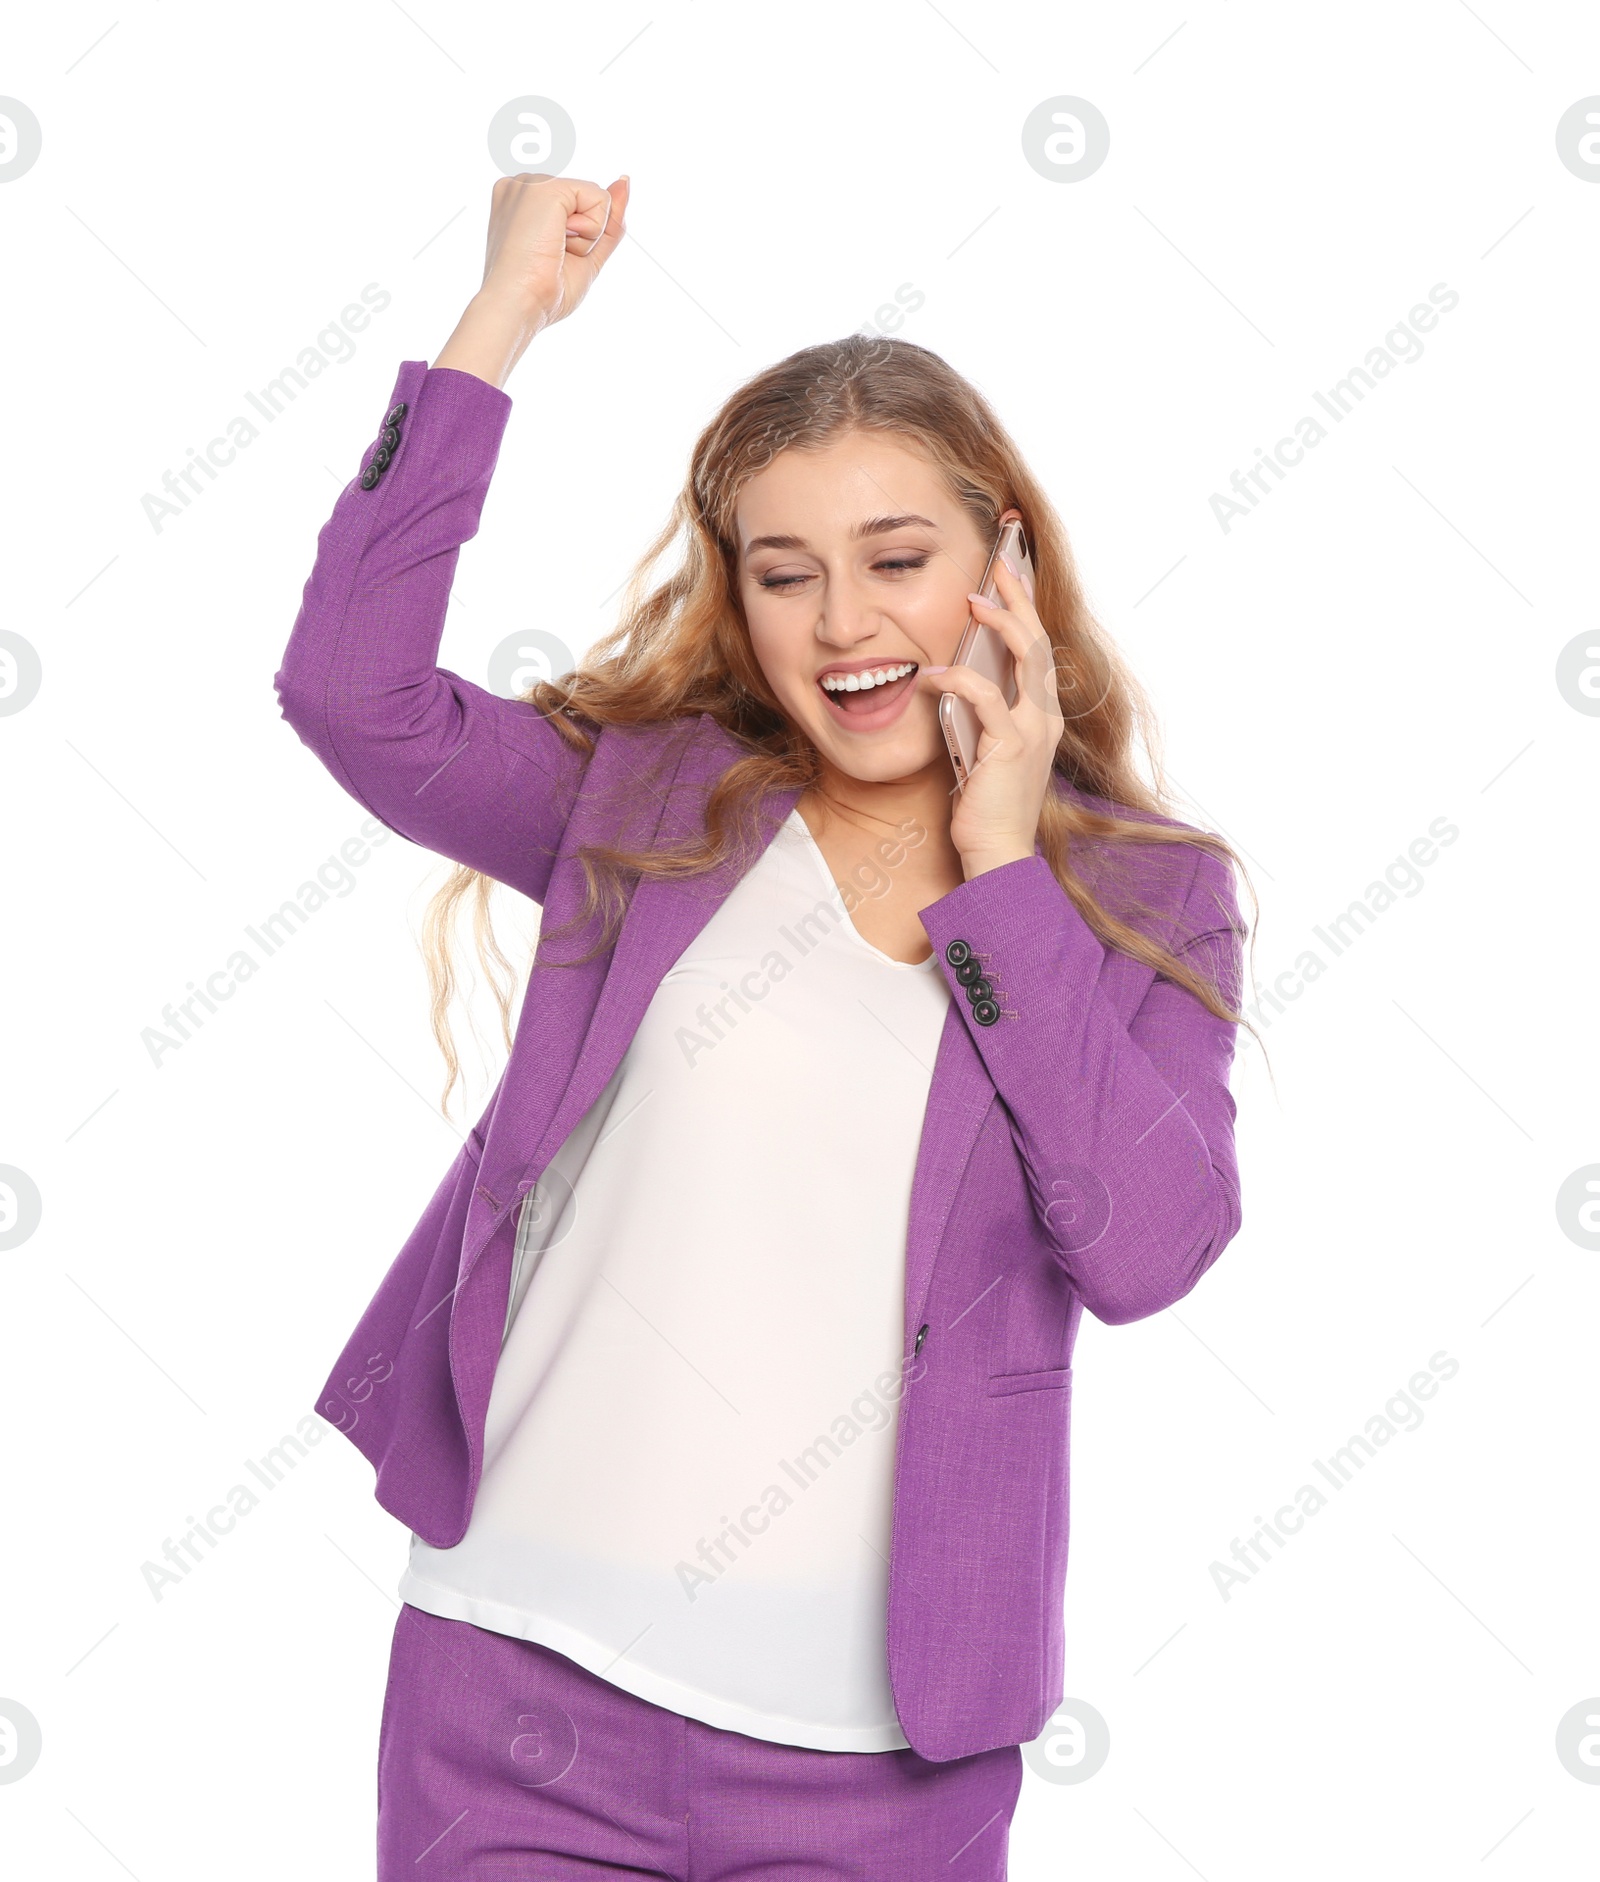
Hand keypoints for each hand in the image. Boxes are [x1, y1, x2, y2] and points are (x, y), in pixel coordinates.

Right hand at [435, 173, 629, 387]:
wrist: (518, 305)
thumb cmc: (542, 292)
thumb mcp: (586, 254)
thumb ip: (607, 219)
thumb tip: (624, 181)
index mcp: (522, 202)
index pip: (576, 206)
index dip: (580, 239)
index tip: (549, 257)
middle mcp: (522, 186)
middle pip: (587, 200)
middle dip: (585, 236)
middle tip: (551, 257)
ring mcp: (531, 182)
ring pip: (595, 197)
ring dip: (587, 235)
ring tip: (552, 250)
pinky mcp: (545, 186)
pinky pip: (599, 199)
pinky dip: (591, 230)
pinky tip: (559, 241)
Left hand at [918, 552, 1063, 878]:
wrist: (997, 851)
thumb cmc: (986, 805)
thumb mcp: (984, 748)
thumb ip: (979, 715)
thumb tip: (952, 681)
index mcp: (1041, 716)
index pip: (1038, 650)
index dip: (1025, 610)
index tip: (1010, 576)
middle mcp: (1045, 717)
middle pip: (1040, 640)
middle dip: (1019, 597)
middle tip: (1001, 562)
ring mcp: (1032, 730)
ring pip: (1027, 658)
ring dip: (1002, 622)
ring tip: (975, 600)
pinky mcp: (1010, 746)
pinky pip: (986, 698)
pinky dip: (959, 680)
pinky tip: (931, 676)